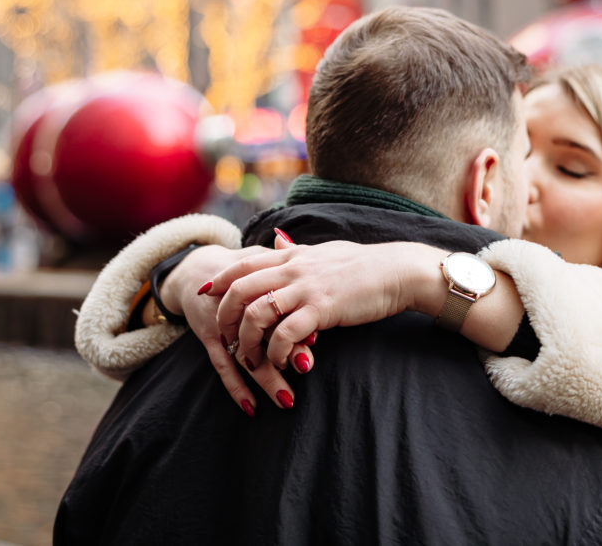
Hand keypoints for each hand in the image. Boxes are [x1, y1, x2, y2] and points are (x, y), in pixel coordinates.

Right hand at [160, 243, 313, 414]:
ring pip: (246, 354)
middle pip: (264, 330)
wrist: (197, 270)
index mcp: (258, 285)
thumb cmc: (242, 268)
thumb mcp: (262, 261)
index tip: (314, 337)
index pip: (278, 304)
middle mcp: (240, 306)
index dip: (296, 319)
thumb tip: (316, 285)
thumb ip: (286, 266)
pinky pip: (222, 366)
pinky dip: (237, 387)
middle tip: (306, 368)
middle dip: (286, 350)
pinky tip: (252, 407)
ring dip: (266, 378)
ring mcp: (223, 324)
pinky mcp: (209, 338)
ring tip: (287, 399)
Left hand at [211, 239, 440, 372]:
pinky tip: (281, 363)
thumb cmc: (362, 264)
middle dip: (225, 317)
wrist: (395, 271)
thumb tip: (277, 239)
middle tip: (226, 338)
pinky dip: (276, 352)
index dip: (219, 279)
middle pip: (240, 290)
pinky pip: (286, 333)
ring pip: (257, 314)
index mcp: (291, 255)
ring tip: (252, 360)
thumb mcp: (323, 250)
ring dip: (248, 342)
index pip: (242, 263)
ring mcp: (306, 288)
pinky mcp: (322, 309)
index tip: (206, 294)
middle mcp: (293, 268)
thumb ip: (295, 249)